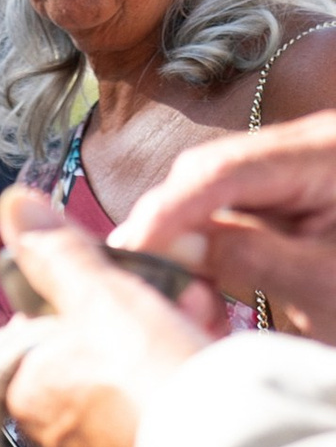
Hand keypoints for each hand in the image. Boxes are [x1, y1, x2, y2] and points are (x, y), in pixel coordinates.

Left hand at [0, 187, 211, 446]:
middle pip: (89, 350)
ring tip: (194, 324)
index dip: (90, 291)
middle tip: (174, 297)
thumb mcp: (99, 292)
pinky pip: (152, 410)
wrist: (218, 445)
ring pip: (125, 379)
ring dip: (160, 341)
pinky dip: (174, 382)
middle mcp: (47, 432)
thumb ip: (57, 251)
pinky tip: (201, 360)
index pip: (41, 323)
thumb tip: (14, 205)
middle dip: (133, 315)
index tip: (127, 281)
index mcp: (21, 390)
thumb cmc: (148, 372)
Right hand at [109, 110, 335, 341]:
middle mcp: (312, 144)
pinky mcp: (292, 194)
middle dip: (172, 227)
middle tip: (149, 285)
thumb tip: (170, 245)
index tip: (132, 251)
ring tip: (185, 302)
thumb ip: (248, 257)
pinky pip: (235, 210)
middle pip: (214, 173)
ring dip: (187, 245)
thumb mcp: (325, 286)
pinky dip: (212, 250)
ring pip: (215, 193)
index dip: (171, 209)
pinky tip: (205, 292)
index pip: (227, 170)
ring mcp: (299, 167)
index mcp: (329, 153)